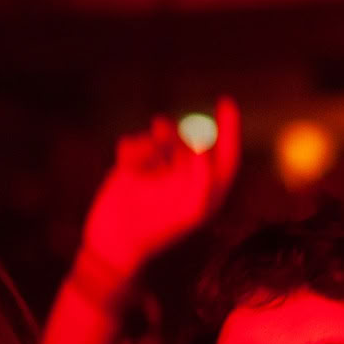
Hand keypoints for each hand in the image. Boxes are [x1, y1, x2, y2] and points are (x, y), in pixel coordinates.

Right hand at [79, 99, 240, 278]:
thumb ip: (203, 176)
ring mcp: (159, 171)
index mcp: (207, 190)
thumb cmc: (157, 229)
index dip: (229, 129)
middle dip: (177, 134)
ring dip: (151, 143)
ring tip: (137, 163)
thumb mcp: (190, 206)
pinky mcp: (134, 166)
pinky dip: (132, 150)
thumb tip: (202, 146)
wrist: (114, 241)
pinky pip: (137, 142)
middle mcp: (186, 178)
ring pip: (162, 137)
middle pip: (191, 141)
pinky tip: (126, 167)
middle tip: (161, 128)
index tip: (225, 102)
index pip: (226, 155)